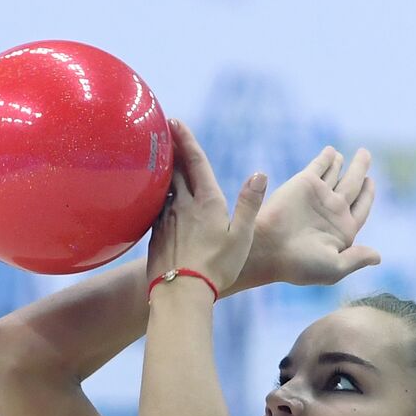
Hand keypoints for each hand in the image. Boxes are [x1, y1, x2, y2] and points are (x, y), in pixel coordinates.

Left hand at [146, 119, 266, 296]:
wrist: (181, 293)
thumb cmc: (216, 268)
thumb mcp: (242, 237)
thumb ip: (249, 204)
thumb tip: (260, 174)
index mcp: (207, 202)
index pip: (195, 163)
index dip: (186, 140)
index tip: (175, 121)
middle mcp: (183, 205)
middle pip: (176, 169)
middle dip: (172, 148)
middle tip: (165, 129)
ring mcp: (166, 219)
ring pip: (163, 186)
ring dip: (163, 170)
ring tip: (161, 159)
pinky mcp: (155, 233)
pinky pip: (155, 206)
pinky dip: (157, 194)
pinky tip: (155, 196)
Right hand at [234, 146, 379, 290]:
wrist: (267, 249)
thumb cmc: (299, 264)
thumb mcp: (334, 268)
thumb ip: (357, 259)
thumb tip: (378, 257)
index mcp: (342, 230)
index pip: (361, 207)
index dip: (368, 194)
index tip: (371, 182)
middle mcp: (331, 211)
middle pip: (352, 185)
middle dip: (359, 169)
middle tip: (365, 154)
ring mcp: (318, 196)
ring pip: (334, 173)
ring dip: (340, 162)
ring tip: (345, 153)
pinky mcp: (304, 183)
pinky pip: (319, 166)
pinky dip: (326, 157)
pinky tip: (331, 151)